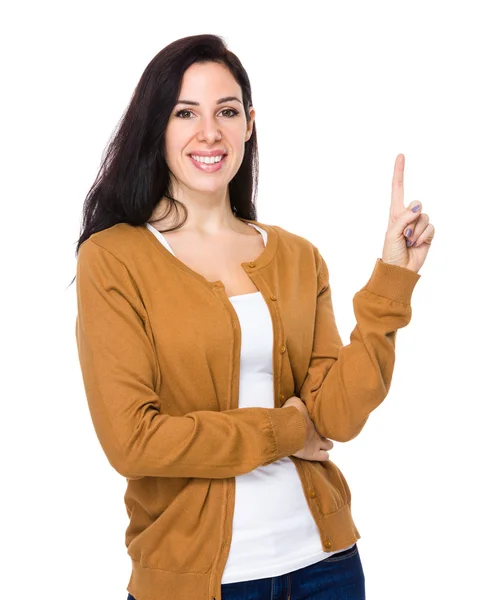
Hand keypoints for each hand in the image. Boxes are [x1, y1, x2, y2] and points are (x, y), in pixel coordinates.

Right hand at [282, 396, 332, 460]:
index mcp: (315, 418)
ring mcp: (317, 442)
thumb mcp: (294, 401)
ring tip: (318, 444)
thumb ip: (299, 403)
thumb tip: (300, 401)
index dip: (320, 422)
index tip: (314, 422)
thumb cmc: (289, 412)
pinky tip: (317, 453)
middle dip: (324, 434)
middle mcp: (319, 430)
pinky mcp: (312, 453)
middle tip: (317, 434)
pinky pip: (325, 456)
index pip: (324, 421)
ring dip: (325, 445)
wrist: (286, 426)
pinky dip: (322, 455)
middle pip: (328, 431)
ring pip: (330, 445)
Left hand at [381, 154, 435, 272]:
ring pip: (424, 217)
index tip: (400, 155)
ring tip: (408, 242)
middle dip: (410, 220)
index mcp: (395, 213)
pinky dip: (423, 236)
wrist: (400, 269)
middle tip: (403, 235)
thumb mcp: (391, 234)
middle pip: (417, 204)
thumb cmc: (390, 252)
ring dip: (416, 232)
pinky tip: (416, 244)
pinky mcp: (427, 233)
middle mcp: (408, 216)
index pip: (398, 189)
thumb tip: (417, 206)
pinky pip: (430, 227)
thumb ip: (403, 218)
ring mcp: (418, 224)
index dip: (399, 172)